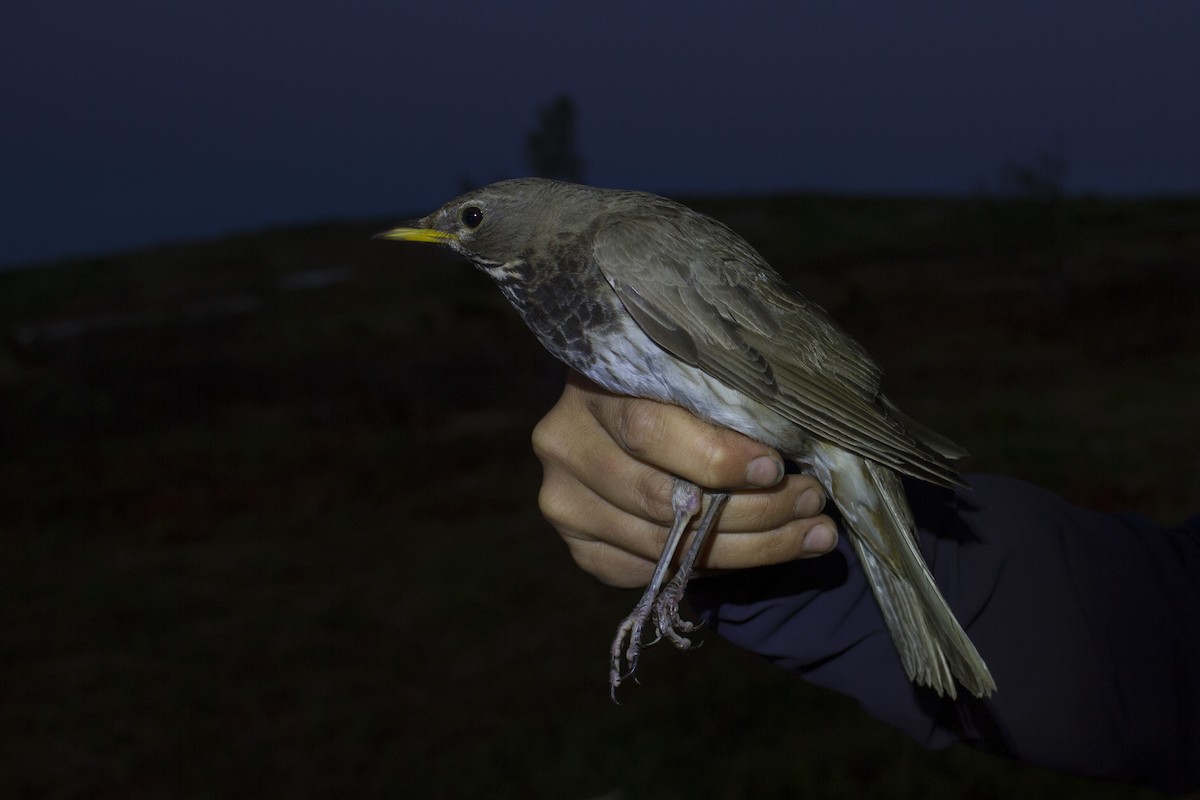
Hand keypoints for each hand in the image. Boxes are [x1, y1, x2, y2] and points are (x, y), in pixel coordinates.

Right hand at [532, 371, 838, 587]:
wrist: (627, 417)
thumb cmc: (677, 385)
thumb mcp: (692, 373)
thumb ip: (722, 398)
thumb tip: (794, 443)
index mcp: (589, 385)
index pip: (649, 430)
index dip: (716, 455)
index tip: (775, 466)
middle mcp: (564, 446)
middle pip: (659, 499)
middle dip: (750, 509)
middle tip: (811, 502)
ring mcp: (566, 504)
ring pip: (664, 547)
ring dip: (750, 547)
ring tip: (811, 533)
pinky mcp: (582, 549)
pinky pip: (653, 574)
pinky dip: (716, 569)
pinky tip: (767, 551)